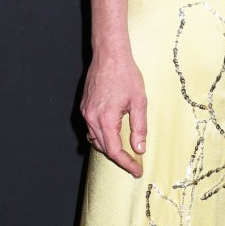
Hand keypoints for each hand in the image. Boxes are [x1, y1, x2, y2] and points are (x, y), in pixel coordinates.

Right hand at [80, 50, 146, 176]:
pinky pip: (91, 129)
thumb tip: (139, 148)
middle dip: (119, 158)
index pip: (114, 150)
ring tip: (126, 152)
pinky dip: (102, 137)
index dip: (126, 163)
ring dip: (109, 148)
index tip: (137, 170)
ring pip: (95, 140)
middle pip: (103, 148)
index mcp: (105, 118)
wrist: (109, 55)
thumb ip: (139, 127)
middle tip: (135, 164)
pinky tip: (113, 136)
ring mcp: (86, 112)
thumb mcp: (139, 102)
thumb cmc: (126, 75)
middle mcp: (91, 117)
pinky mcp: (85, 107)